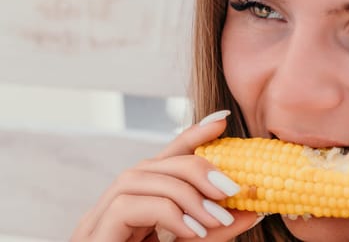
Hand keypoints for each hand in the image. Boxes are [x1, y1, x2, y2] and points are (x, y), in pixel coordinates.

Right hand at [71, 111, 259, 241]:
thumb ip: (216, 227)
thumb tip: (253, 207)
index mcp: (140, 202)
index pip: (166, 158)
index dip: (192, 134)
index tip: (222, 120)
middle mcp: (116, 203)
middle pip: (155, 163)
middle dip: (198, 166)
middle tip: (234, 188)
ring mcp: (98, 219)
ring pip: (140, 177)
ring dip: (186, 191)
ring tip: (218, 215)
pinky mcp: (94, 236)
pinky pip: (130, 205)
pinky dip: (168, 212)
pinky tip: (194, 231)